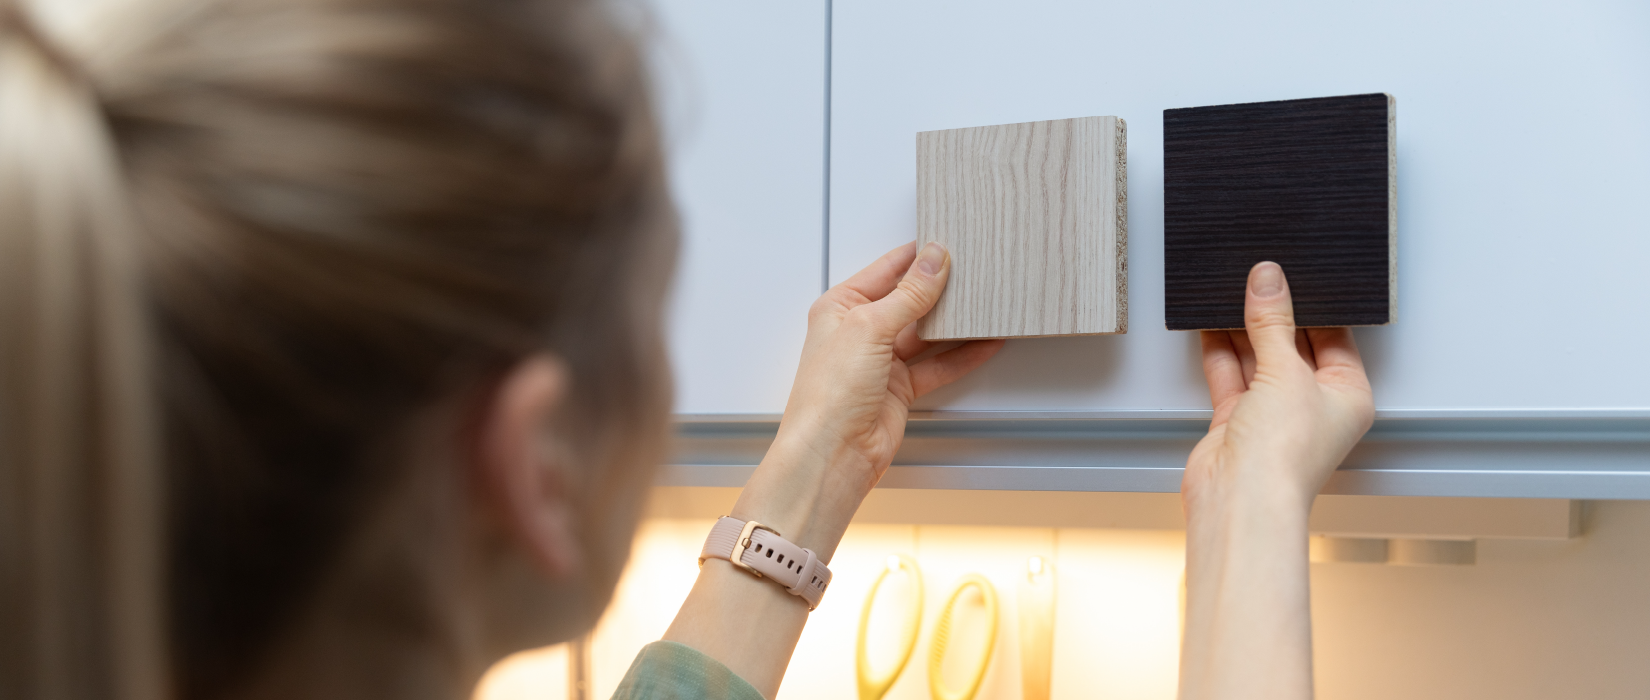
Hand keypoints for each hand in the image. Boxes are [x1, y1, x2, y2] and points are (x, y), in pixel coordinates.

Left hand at [732, 242, 1003, 553]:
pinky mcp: (900, 388)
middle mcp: (859, 332)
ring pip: (926, 333)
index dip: (917, 256)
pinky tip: (983, 344)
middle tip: (974, 272)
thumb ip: (908, 294)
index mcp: (841, 307)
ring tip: (985, 305)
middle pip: (909, 300)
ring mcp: (881, 361)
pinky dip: (961, 355)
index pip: (886, 270)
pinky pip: (937, 365)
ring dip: (955, 323)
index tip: (948, 243)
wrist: (833, 452)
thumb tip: (932, 260)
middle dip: (940, 289)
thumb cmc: (829, 394)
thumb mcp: (870, 328)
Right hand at [1176, 261, 1374, 699]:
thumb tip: (1270, 279)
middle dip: (1275, 315)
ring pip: (1259, 358)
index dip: (1316, 305)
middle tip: (1260, 276)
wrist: (1239, 499)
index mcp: (1349, 396)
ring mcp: (1274, 414)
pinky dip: (1220, 350)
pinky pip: (1231, 375)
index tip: (1297, 273)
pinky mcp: (1238, 420)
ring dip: (1244, 329)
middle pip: (1294, 346)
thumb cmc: (1285, 456)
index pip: (1336, 337)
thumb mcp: (1285, 371)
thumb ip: (1273, 321)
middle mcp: (1313, 406)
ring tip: (1231, 290)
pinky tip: (1210, 323)